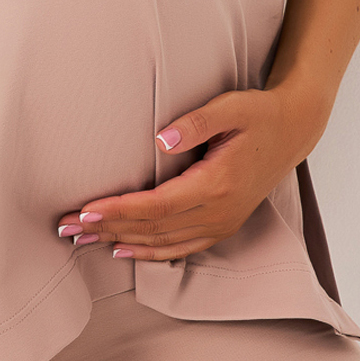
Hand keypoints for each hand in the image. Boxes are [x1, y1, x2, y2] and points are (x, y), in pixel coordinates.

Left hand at [54, 83, 328, 261]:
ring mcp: (222, 223)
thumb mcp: (231, 107)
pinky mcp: (223, 224)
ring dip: (120, 242)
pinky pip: (181, 248)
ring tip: (82, 240)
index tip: (85, 211)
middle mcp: (219, 212)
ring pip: (163, 243)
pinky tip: (123, 250)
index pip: (157, 207)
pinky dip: (149, 252)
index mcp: (217, 185)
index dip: (119, 211)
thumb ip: (196, 122)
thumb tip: (159, 140)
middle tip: (65, 227)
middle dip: (107, 229)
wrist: (294, 130)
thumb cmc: (260, 114)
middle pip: (153, 230)